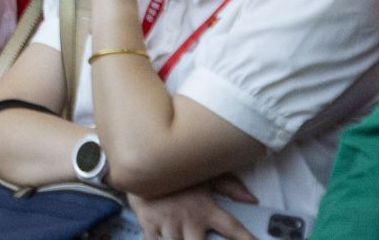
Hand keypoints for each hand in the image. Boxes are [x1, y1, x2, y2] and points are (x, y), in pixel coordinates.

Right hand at [126, 173, 257, 239]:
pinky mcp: (149, 224)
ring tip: (183, 238)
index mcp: (205, 209)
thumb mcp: (204, 175)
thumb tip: (252, 199)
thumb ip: (230, 187)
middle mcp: (189, 219)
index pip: (233, 229)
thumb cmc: (176, 171)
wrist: (140, 160)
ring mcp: (168, 223)